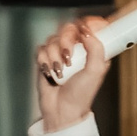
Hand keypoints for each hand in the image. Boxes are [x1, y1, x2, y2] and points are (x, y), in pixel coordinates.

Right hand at [34, 16, 110, 131]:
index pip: (89, 27)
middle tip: (68, 57)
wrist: (62, 111)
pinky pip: (41, 49)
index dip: (86, 24)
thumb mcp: (96, 71)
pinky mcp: (46, 61)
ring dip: (54, 56)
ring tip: (59, 72)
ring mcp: (60, 55)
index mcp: (92, 51)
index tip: (84, 30)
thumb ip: (96, 48)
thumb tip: (86, 32)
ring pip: (53, 40)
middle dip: (65, 41)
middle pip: (67, 29)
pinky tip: (49, 73)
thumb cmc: (81, 95)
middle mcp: (76, 50)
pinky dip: (44, 61)